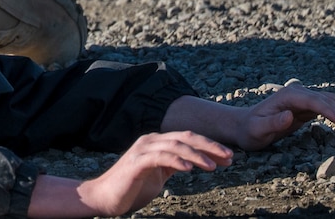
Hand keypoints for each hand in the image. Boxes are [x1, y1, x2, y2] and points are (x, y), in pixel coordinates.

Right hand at [30, 132, 231, 216]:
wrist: (105, 196)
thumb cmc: (132, 187)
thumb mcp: (158, 174)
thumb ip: (172, 165)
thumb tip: (193, 162)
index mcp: (156, 143)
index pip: (187, 139)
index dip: (209, 146)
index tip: (228, 157)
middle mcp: (149, 142)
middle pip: (184, 137)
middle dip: (209, 146)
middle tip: (229, 157)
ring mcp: (142, 151)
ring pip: (174, 145)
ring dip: (196, 155)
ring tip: (213, 166)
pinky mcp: (136, 163)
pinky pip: (159, 158)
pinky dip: (176, 160)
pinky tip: (189, 168)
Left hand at [161, 85, 334, 150]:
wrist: (243, 126)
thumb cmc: (249, 131)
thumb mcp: (257, 130)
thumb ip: (273, 123)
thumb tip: (291, 115)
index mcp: (286, 96)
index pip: (315, 100)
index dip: (332, 112)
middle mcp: (295, 93)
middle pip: (326, 98)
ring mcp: (301, 99)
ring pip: (330, 100)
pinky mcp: (304, 107)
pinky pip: (327, 107)